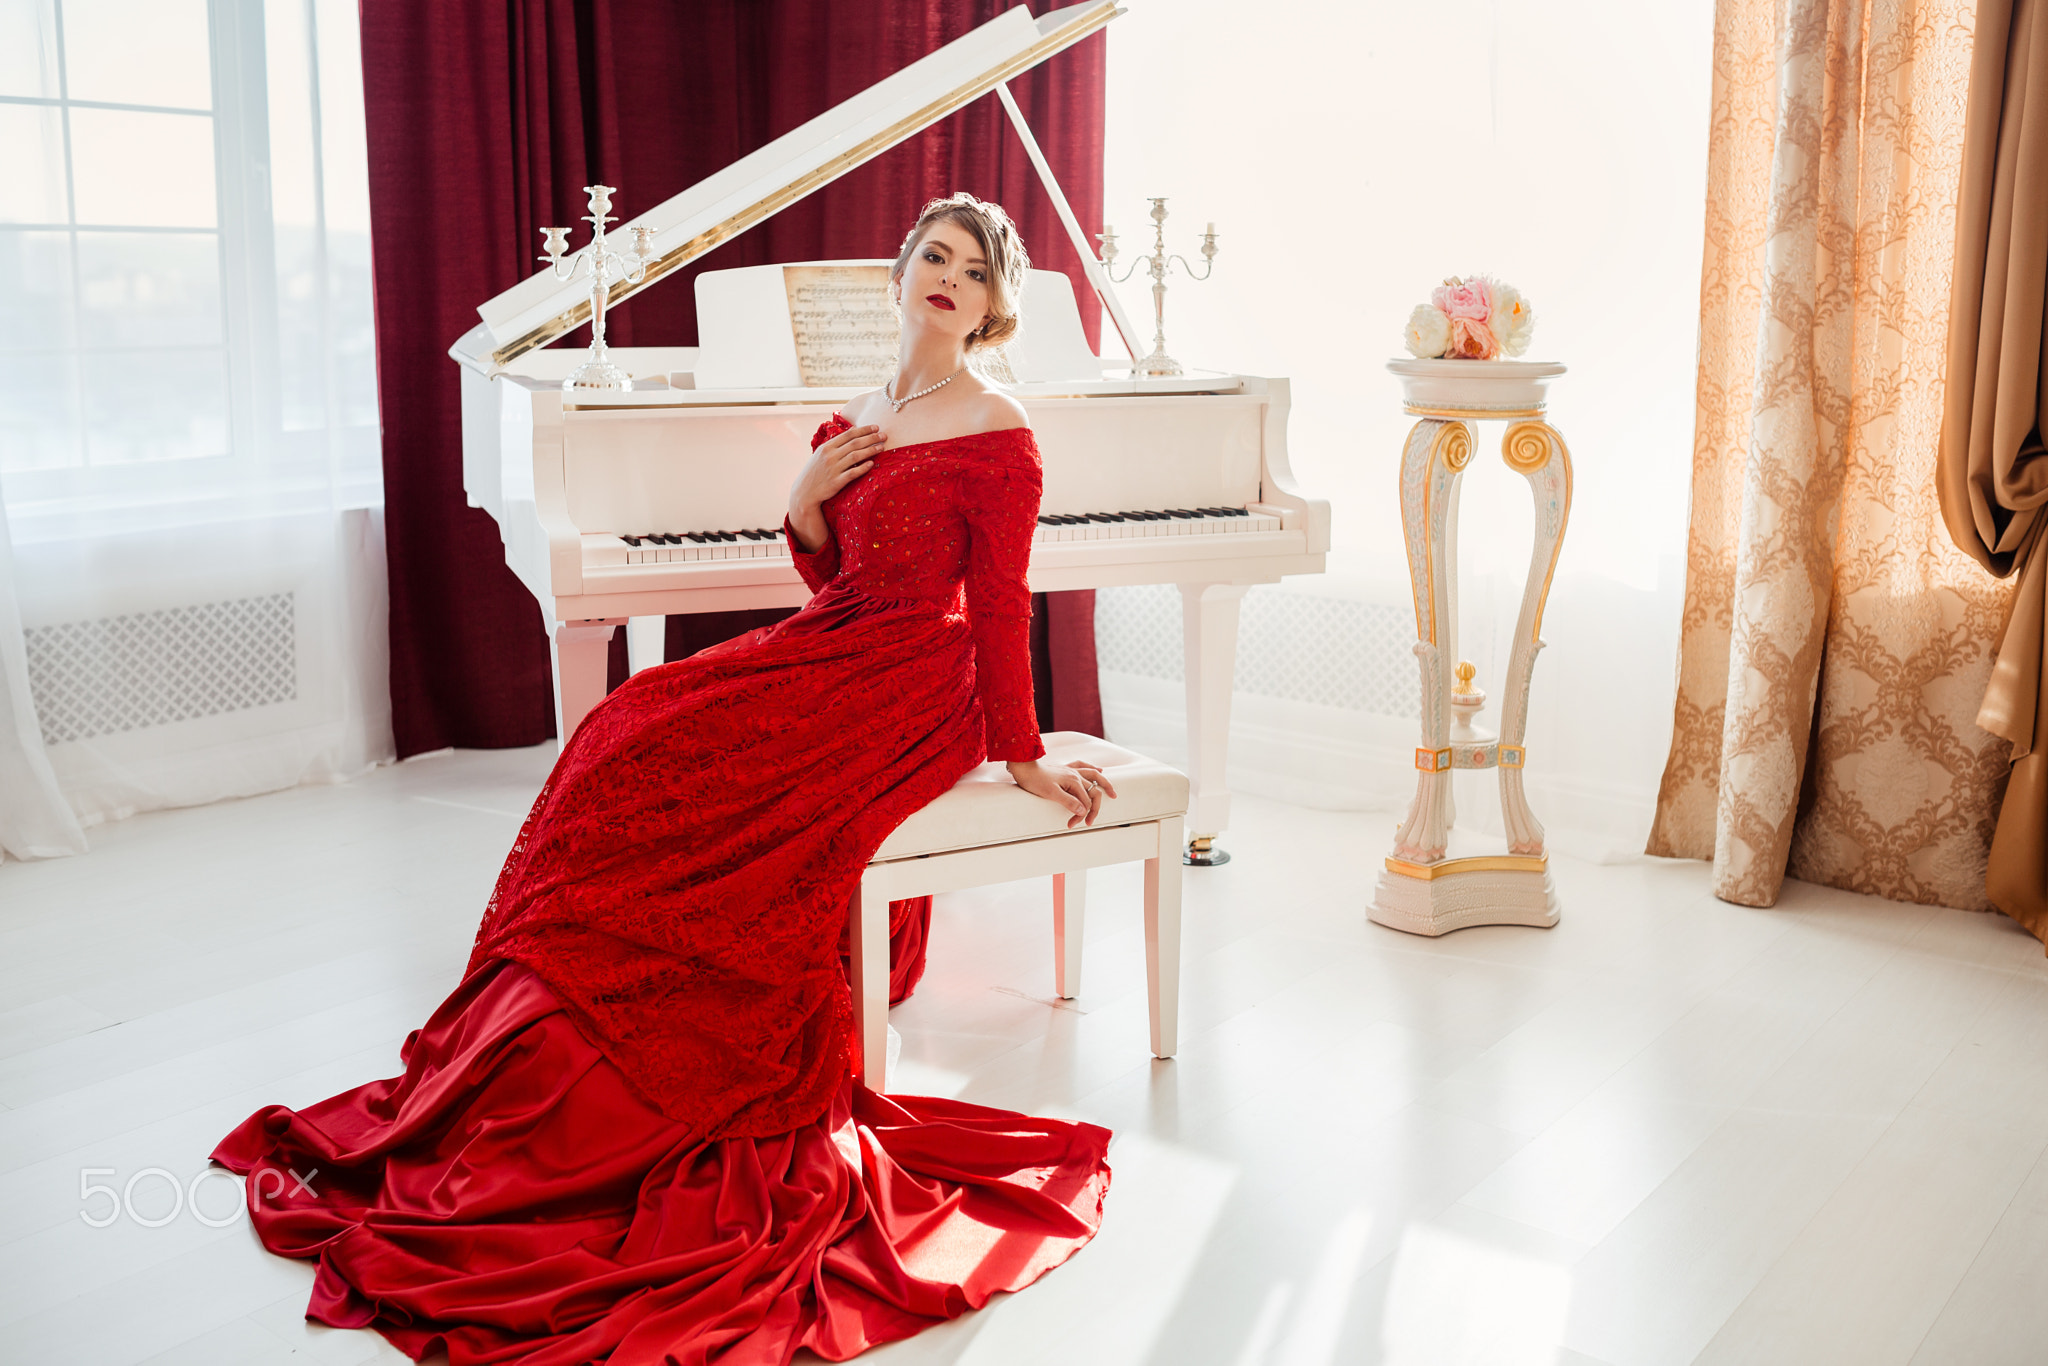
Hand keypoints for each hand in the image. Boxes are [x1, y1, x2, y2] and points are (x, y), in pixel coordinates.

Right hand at [787, 423, 883, 551]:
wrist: (805, 492)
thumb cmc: (816, 471)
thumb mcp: (821, 454)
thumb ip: (835, 444)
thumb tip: (853, 430)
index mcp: (827, 447)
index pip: (848, 434)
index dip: (864, 429)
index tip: (876, 427)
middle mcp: (830, 456)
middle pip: (855, 443)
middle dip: (871, 438)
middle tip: (884, 436)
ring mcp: (833, 468)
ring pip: (855, 456)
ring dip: (870, 450)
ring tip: (881, 447)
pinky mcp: (836, 482)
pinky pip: (852, 473)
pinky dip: (863, 468)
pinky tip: (872, 464)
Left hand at [1005, 759, 1119, 828]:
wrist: (1023, 768)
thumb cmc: (1034, 780)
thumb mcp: (1051, 793)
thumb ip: (1068, 802)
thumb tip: (1083, 810)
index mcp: (1073, 781)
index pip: (1084, 802)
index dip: (1081, 815)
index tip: (1072, 824)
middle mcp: (1075, 774)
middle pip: (1093, 791)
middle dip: (1093, 808)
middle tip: (1090, 821)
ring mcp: (1071, 770)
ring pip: (1094, 776)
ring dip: (1104, 785)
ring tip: (1113, 794)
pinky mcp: (1065, 769)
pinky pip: (1083, 766)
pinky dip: (1093, 769)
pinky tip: (1099, 771)